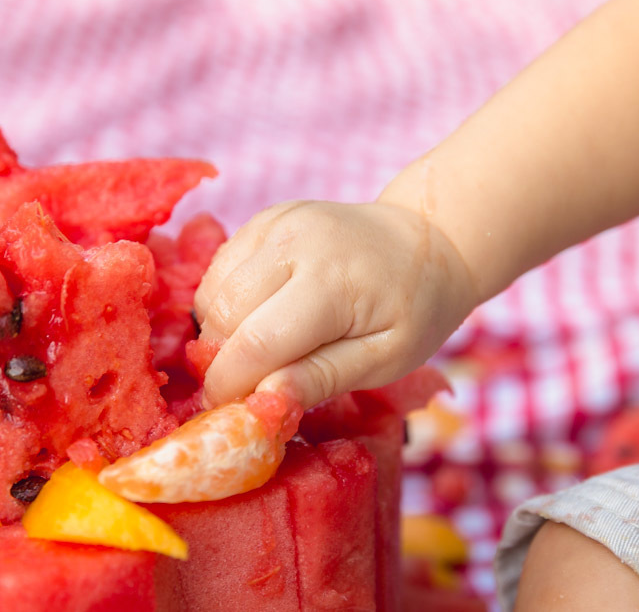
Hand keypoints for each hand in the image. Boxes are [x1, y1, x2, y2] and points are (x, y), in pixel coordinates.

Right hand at [193, 200, 475, 409]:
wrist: (426, 241)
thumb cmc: (415, 309)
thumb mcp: (386, 359)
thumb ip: (323, 378)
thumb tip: (266, 401)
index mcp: (331, 280)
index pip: (256, 343)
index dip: (232, 387)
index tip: (234, 418)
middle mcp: (294, 241)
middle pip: (223, 316)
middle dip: (224, 363)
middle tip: (249, 390)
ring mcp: (274, 223)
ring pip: (212, 293)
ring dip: (221, 335)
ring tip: (261, 354)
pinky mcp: (263, 220)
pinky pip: (219, 272)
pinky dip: (225, 306)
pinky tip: (259, 319)